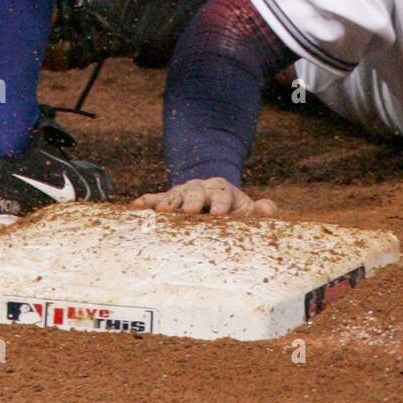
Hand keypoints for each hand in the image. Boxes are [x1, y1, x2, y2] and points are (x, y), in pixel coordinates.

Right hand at [131, 177, 277, 216]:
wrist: (211, 200)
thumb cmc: (231, 212)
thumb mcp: (246, 210)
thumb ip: (260, 211)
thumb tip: (267, 209)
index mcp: (222, 190)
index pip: (223, 194)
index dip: (221, 203)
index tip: (219, 214)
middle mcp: (200, 188)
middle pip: (196, 192)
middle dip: (193, 202)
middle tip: (190, 212)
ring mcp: (181, 193)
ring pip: (174, 195)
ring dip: (167, 203)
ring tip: (161, 212)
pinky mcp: (165, 200)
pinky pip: (154, 198)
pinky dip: (146, 201)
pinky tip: (136, 207)